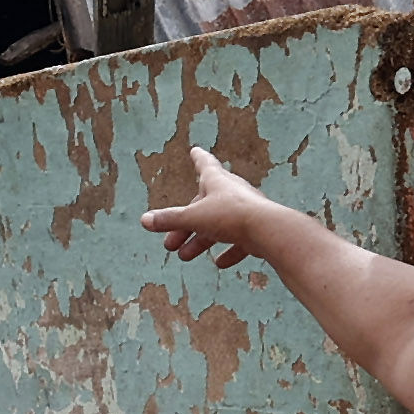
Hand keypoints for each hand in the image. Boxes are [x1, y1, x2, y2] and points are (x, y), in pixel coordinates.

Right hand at [139, 143, 294, 270]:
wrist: (269, 230)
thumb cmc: (232, 215)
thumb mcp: (194, 218)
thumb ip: (170, 220)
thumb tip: (144, 220)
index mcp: (217, 181)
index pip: (205, 164)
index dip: (198, 158)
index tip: (195, 150)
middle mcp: (232, 193)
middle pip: (203, 206)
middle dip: (185, 224)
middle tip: (170, 243)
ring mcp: (245, 212)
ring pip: (218, 226)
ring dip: (201, 241)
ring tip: (185, 256)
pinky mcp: (255, 230)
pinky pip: (238, 241)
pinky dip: (228, 251)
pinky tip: (220, 262)